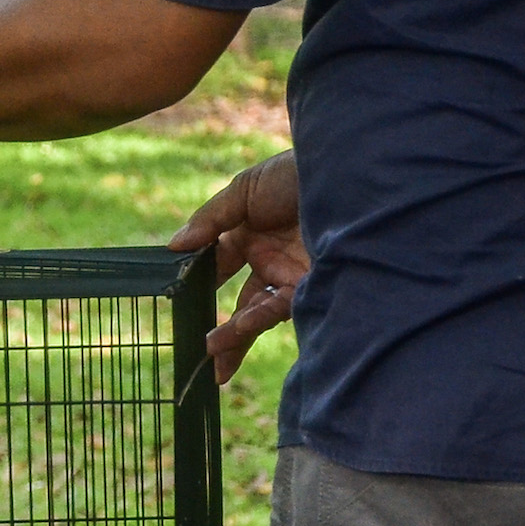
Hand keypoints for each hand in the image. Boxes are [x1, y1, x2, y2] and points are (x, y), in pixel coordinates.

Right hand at [168, 150, 305, 383]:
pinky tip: (236, 330)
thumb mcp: (245, 190)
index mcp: (253, 233)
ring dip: (234, 335)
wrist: (351, 170)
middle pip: (242, 300)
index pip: (221, 265)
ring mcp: (292, 274)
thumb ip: (210, 220)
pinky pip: (277, 308)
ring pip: (257, 312)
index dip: (199, 283)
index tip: (177, 299)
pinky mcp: (311, 286)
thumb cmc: (298, 172)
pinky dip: (255, 319)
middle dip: (222, 329)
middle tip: (198, 352)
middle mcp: (273, 258)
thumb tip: (174, 245)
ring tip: (211, 355)